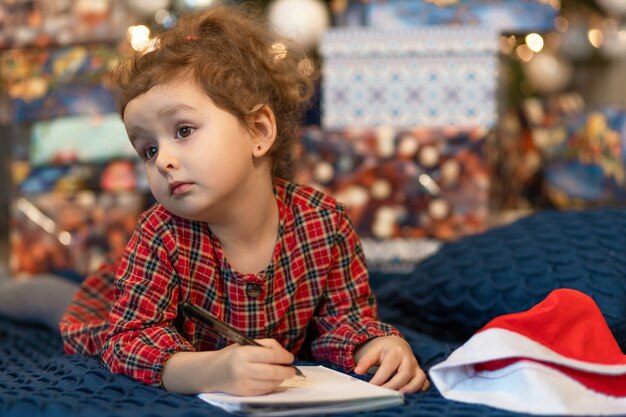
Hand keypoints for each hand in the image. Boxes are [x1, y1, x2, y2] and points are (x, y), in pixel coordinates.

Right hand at [162, 338, 295, 394]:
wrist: (213, 372)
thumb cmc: (234, 355)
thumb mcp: (248, 344)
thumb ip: (268, 345)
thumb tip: (285, 355)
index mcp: (243, 353)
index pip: (271, 356)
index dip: (285, 357)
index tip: (290, 358)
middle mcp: (242, 369)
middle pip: (272, 372)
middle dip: (287, 371)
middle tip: (291, 369)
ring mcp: (243, 383)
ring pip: (270, 383)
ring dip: (281, 379)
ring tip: (282, 374)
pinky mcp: (244, 393)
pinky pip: (264, 391)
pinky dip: (272, 386)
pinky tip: (273, 381)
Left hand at [353, 336, 429, 392]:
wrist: (397, 344)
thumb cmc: (384, 349)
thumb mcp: (374, 350)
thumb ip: (366, 360)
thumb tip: (358, 371)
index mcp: (396, 351)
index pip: (388, 367)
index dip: (380, 379)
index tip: (371, 386)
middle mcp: (409, 358)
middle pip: (405, 374)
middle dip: (393, 386)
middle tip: (382, 393)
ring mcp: (416, 366)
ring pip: (419, 378)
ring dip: (410, 389)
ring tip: (398, 395)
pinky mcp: (420, 373)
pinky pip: (425, 382)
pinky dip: (420, 389)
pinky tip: (409, 393)